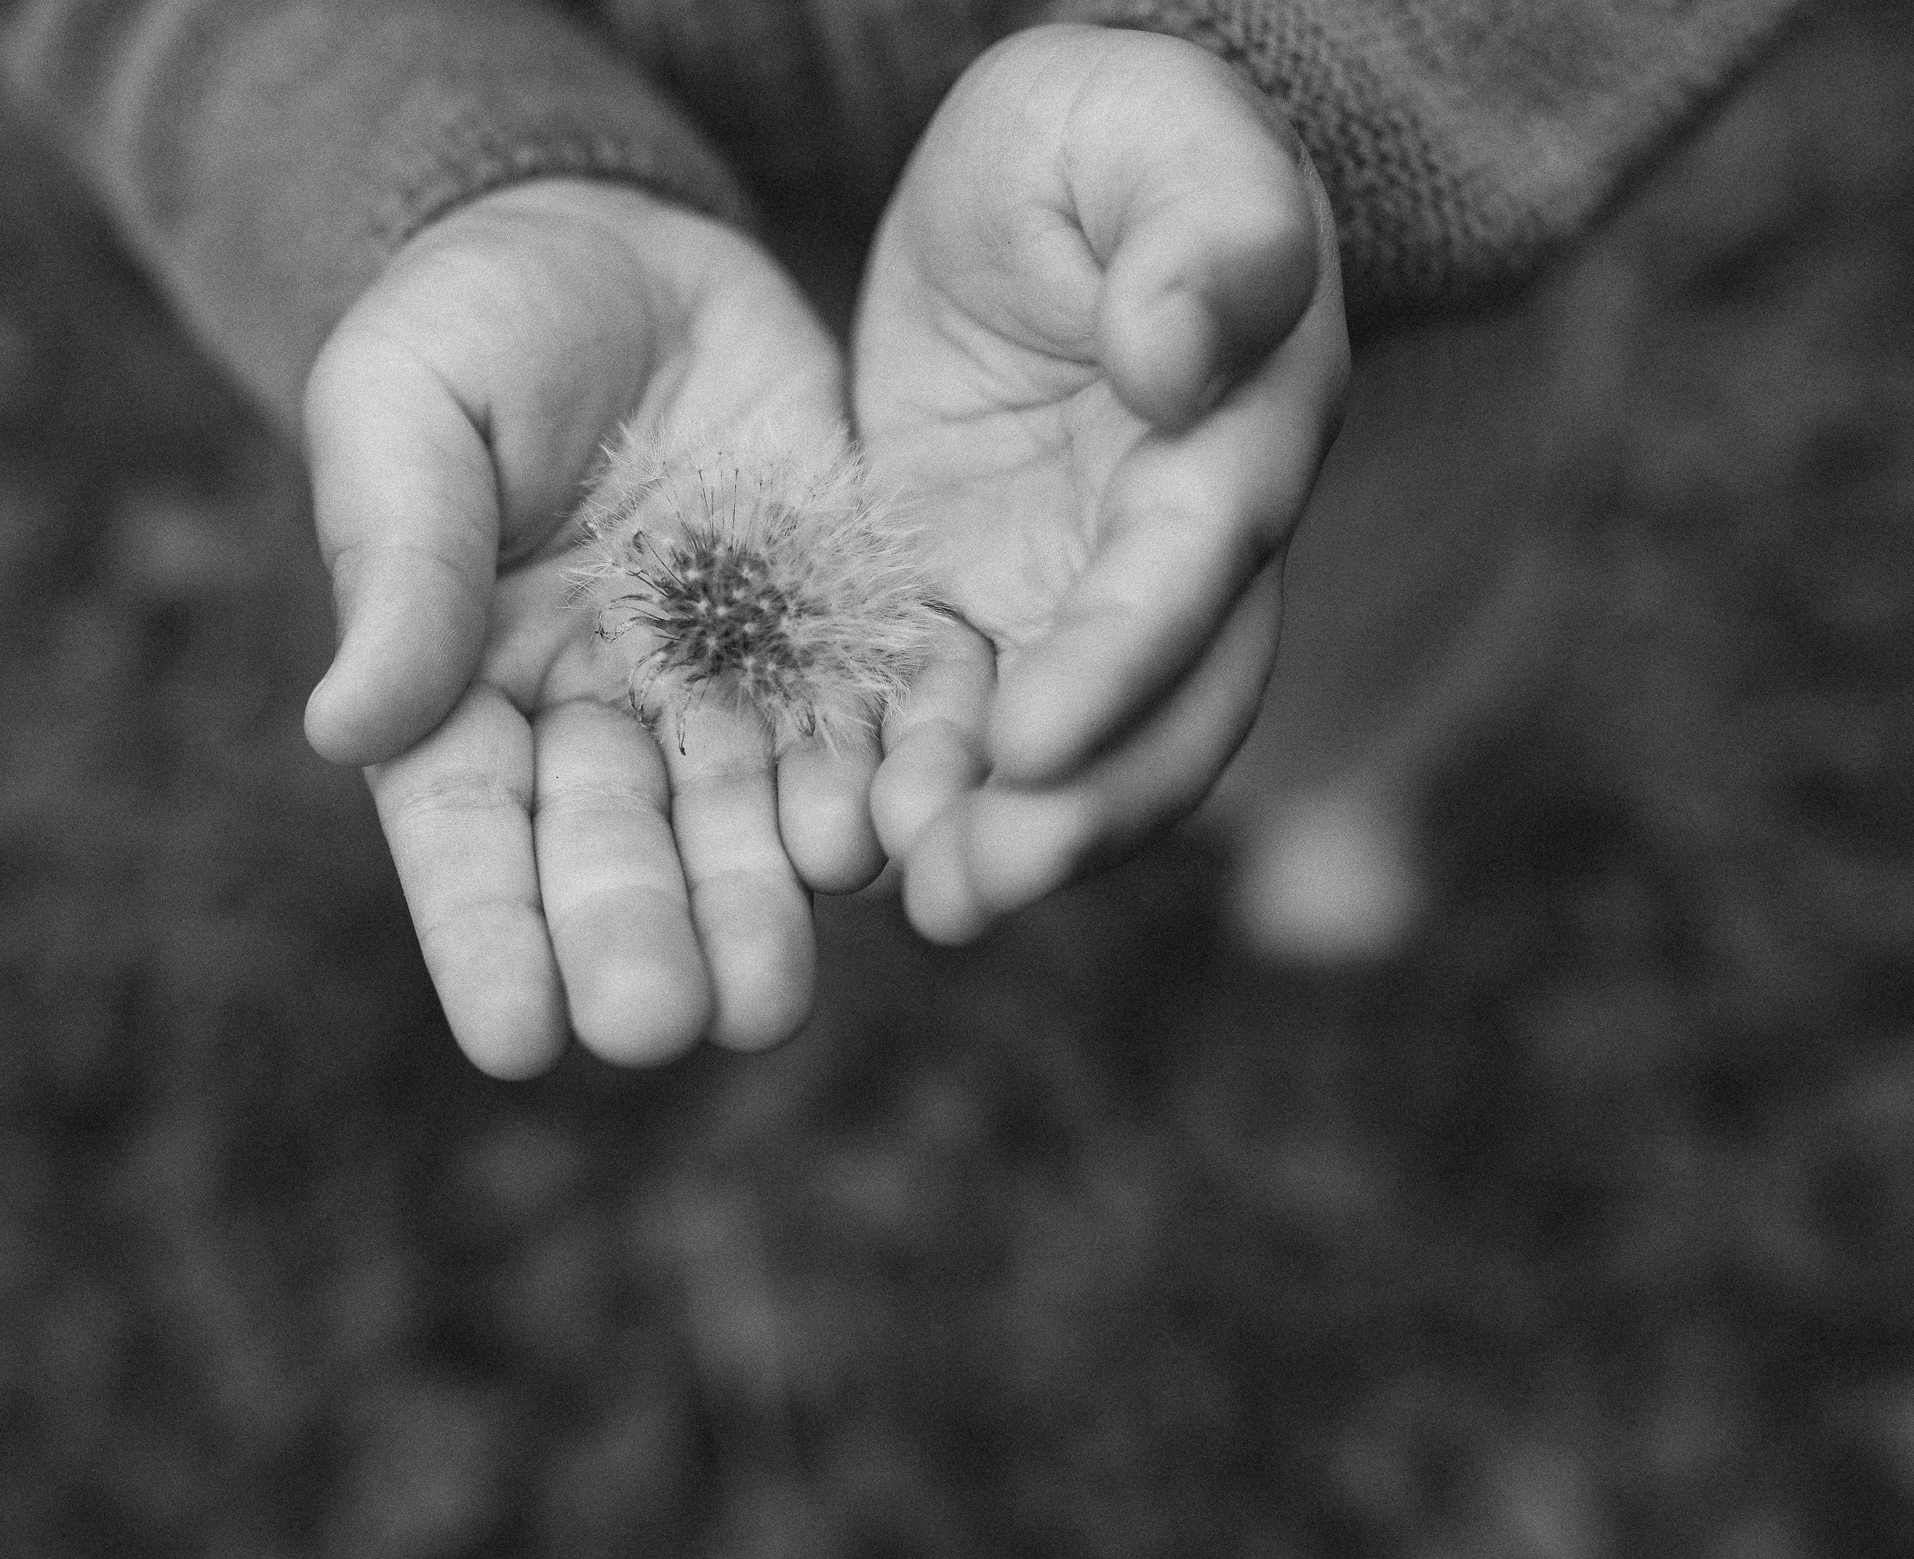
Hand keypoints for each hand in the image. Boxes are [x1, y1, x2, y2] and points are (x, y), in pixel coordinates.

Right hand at [302, 180, 878, 1076]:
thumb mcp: (405, 410)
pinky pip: (854, 723)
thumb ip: (397, 562)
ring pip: (739, 820)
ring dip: (756, 910)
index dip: (488, 939)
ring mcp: (718, 681)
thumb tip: (342, 726)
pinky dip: (868, 787)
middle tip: (664, 1023)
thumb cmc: (470, 324)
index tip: (515, 1040)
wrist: (620, 244)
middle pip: (615, 852)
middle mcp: (593, 718)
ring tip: (771, 996)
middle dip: (637, 939)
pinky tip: (879, 848)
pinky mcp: (825, 629)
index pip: (466, 837)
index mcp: (461, 688)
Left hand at [854, 26, 1350, 941]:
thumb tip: (1181, 363)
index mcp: (1238, 435)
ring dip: (999, 840)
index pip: (1194, 570)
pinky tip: (840, 852)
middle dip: (1076, 814)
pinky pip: (951, 726)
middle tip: (967, 892)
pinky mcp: (973, 618)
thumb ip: (1202, 227)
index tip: (1032, 743)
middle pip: (1160, 713)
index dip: (1124, 661)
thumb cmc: (1102, 142)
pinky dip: (913, 793)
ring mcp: (1073, 601)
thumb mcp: (1146, 132)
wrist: (1033, 196)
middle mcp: (1175, 554)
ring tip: (910, 904)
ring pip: (1065, 756)